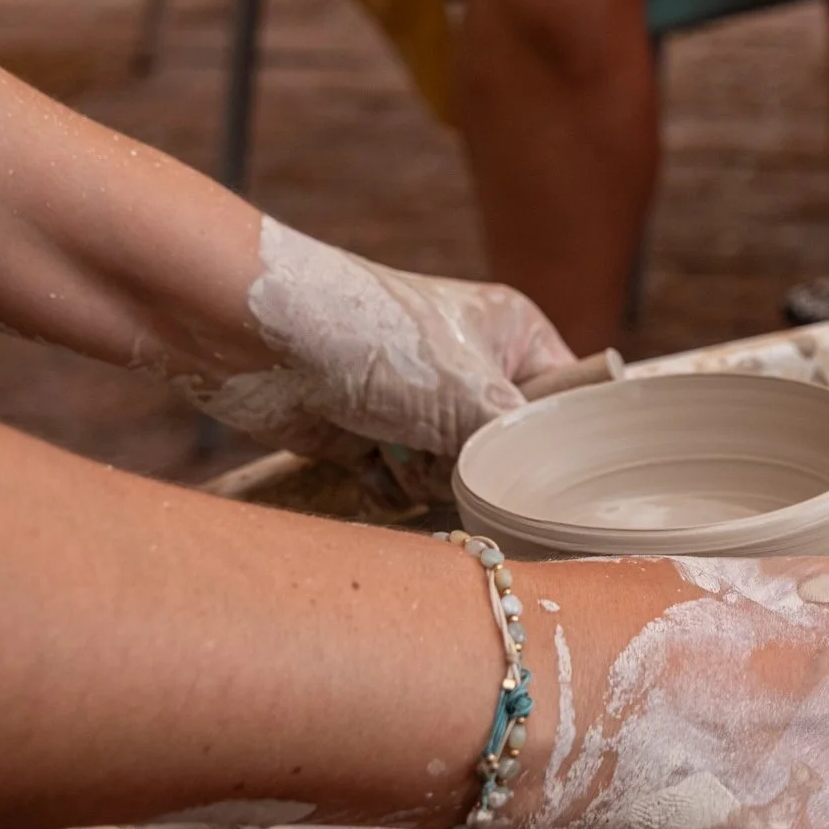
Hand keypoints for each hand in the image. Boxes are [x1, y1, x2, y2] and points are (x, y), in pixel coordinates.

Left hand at [179, 224, 572, 468]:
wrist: (265, 339)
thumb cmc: (379, 341)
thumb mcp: (469, 392)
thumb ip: (516, 447)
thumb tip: (535, 494)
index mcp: (510, 333)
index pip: (563, 400)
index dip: (550, 440)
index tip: (533, 466)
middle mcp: (469, 367)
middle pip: (502, 452)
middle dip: (470, 465)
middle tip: (446, 445)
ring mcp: (418, 404)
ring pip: (451, 477)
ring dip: (421, 474)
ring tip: (392, 439)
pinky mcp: (371, 436)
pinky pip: (402, 489)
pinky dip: (384, 485)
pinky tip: (364, 459)